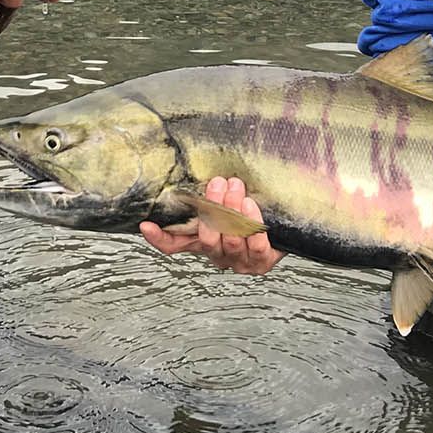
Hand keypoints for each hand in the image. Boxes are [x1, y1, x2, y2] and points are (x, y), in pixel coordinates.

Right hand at [139, 176, 282, 274]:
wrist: (285, 220)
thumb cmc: (249, 205)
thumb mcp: (226, 198)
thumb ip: (209, 193)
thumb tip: (196, 169)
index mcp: (202, 240)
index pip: (173, 245)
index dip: (159, 238)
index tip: (147, 225)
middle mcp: (217, 254)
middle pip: (206, 240)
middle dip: (212, 209)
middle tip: (218, 183)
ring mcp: (238, 262)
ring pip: (230, 241)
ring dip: (233, 212)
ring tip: (237, 188)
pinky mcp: (260, 263)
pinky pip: (255, 246)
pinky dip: (252, 224)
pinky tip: (251, 206)